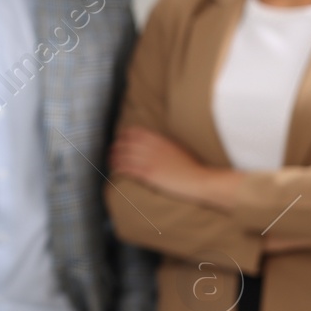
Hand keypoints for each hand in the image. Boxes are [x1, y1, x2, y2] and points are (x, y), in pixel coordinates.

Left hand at [109, 127, 239, 207]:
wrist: (199, 179)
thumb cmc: (191, 166)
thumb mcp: (177, 148)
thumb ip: (162, 144)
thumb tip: (154, 144)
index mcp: (158, 139)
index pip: (133, 132)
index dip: (123, 136)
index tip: (120, 141)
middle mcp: (151, 147)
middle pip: (123, 143)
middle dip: (115, 148)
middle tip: (112, 154)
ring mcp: (148, 160)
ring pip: (122, 156)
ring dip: (113, 159)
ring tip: (111, 164)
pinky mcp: (148, 173)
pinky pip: (126, 169)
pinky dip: (118, 170)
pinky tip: (115, 173)